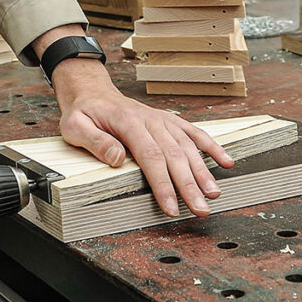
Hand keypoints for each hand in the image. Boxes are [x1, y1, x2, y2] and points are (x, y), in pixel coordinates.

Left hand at [50, 57, 234, 216]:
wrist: (92, 92)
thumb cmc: (84, 113)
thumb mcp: (75, 126)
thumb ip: (95, 141)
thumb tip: (117, 158)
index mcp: (127, 121)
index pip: (150, 156)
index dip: (163, 183)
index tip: (171, 207)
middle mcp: (149, 119)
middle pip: (173, 154)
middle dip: (188, 184)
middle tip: (200, 209)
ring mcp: (161, 119)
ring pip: (187, 146)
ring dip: (203, 170)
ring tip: (214, 194)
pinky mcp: (168, 121)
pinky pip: (193, 132)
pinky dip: (211, 146)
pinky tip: (227, 161)